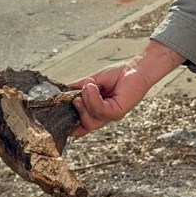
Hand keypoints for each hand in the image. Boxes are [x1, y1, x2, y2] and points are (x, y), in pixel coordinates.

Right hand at [69, 40, 185, 135]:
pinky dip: (93, 97)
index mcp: (96, 112)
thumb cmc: (117, 75)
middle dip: (77, 112)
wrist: (135, 68)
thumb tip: (62, 91)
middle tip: (75, 97)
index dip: (70, 126)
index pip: (81, 127)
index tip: (60, 112)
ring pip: (91, 120)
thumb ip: (78, 88)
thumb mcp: (92, 82)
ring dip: (85, 101)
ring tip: (87, 86)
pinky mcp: (118, 112)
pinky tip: (93, 85)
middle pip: (84, 126)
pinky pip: (101, 110)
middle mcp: (103, 117)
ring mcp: (111, 116)